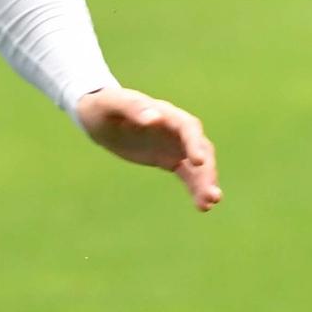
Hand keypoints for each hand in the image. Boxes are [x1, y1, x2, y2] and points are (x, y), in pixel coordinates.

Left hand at [76, 87, 220, 211]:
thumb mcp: (113, 104)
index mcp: (166, 113)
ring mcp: (175, 145)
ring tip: (209, 204)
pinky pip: (188, 175)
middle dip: (207, 171)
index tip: (198, 162)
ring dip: (206, 183)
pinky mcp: (170, 159)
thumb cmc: (104, 106)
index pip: (188, 128)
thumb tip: (154, 117)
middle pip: (200, 149)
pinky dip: (196, 189)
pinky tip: (202, 206)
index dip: (195, 144)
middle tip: (213, 194)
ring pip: (198, 165)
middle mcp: (177, 129)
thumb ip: (134, 107)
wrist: (98, 117)